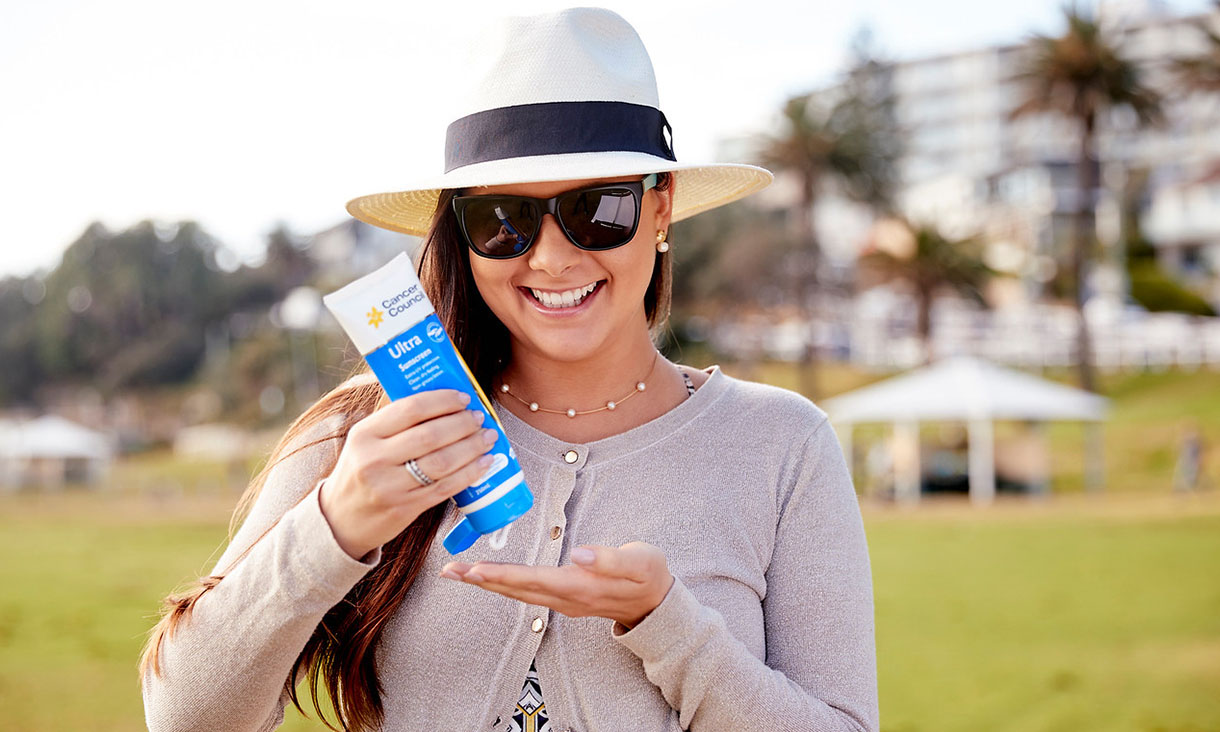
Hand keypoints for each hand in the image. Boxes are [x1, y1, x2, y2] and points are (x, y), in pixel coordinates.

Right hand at [319, 389, 498, 559]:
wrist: (340, 520)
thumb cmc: (360, 473)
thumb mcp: (364, 442)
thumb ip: (395, 422)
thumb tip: (441, 399)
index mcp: (364, 434)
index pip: (410, 409)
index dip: (443, 401)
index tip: (464, 398)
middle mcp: (375, 459)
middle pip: (431, 435)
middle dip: (463, 424)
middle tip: (479, 418)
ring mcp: (390, 486)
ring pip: (442, 462)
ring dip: (472, 447)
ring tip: (487, 437)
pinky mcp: (405, 508)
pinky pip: (445, 487)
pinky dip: (469, 473)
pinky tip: (483, 463)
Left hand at [440, 542, 673, 628]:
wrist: (657, 603)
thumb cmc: (649, 576)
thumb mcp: (640, 563)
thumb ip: (609, 559)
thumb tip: (578, 554)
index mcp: (581, 585)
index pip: (533, 579)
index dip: (502, 575)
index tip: (475, 570)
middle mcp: (566, 597)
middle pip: (516, 589)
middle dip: (482, 580)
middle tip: (451, 570)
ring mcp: (563, 601)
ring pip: (517, 593)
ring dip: (488, 583)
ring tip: (460, 573)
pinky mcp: (563, 598)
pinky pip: (526, 592)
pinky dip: (504, 584)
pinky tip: (491, 578)